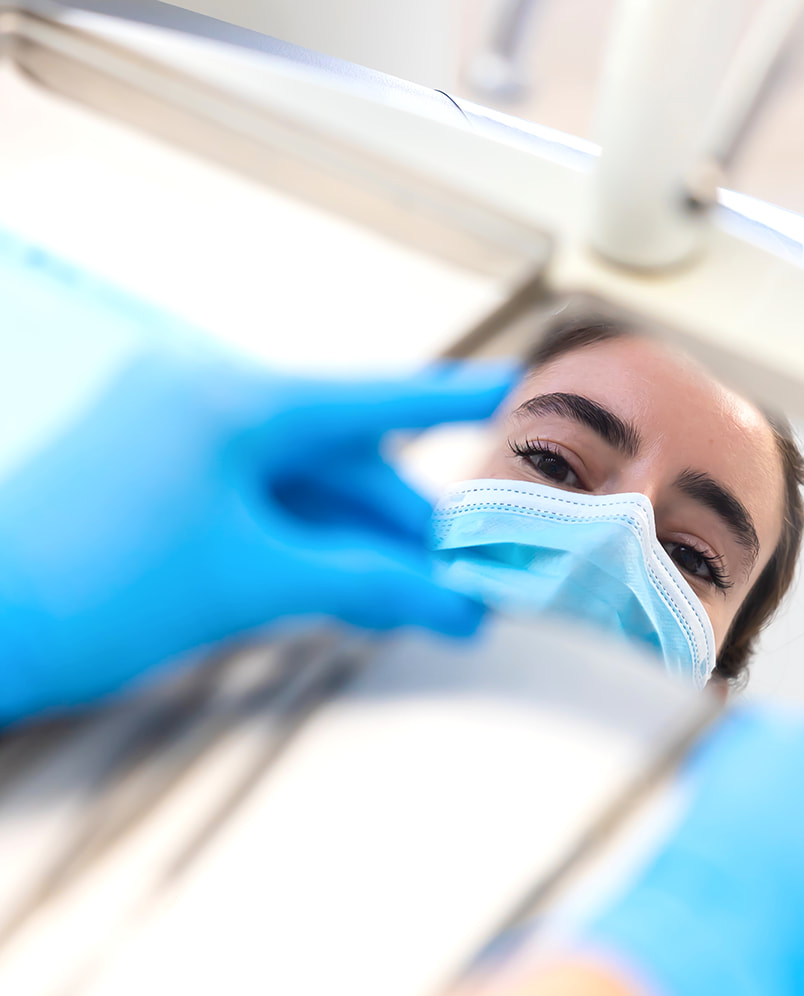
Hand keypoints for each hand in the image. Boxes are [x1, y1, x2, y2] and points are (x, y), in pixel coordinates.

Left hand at [0, 349, 514, 721]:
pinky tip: (352, 589)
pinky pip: (258, 498)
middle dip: (406, 523)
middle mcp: (201, 394)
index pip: (372, 399)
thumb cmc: (91, 593)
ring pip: (301, 483)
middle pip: (341, 456)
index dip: (457, 402)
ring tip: (418, 604)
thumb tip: (452, 601)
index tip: (521, 391)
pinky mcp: (153, 471)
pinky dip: (307, 541)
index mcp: (227, 398)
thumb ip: (367, 584)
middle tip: (466, 583)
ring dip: (361, 541)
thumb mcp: (254, 585)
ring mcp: (172, 431)